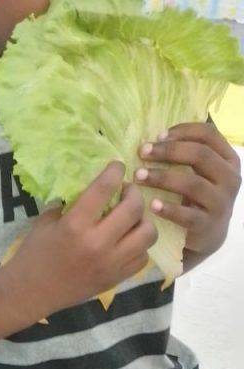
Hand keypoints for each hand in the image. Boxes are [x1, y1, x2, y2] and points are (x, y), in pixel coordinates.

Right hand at [6, 161, 157, 314]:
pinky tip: (127, 242)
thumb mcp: (47, 222)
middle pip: (134, 208)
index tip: (117, 167)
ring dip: (142, 220)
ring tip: (131, 219)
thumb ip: (72, 204)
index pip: (105, 188)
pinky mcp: (115, 278)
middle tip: (126, 193)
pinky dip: (138, 246)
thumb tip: (95, 189)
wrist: (31, 293)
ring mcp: (110, 263)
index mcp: (75, 225)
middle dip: (133, 193)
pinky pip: (142, 257)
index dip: (115, 171)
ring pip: (147, 233)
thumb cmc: (34, 254)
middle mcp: (97, 243)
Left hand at [135, 122, 240, 258]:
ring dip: (162, 177)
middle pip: (200, 155)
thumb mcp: (199, 173)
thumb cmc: (197, 198)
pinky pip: (187, 215)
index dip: (183, 131)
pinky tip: (151, 205)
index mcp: (228, 159)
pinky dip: (168, 209)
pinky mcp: (208, 225)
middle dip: (168, 151)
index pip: (209, 134)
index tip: (157, 135)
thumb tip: (154, 136)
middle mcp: (229, 178)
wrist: (207, 236)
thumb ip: (186, 155)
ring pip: (192, 183)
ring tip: (138, 176)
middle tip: (142, 152)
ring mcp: (221, 203)